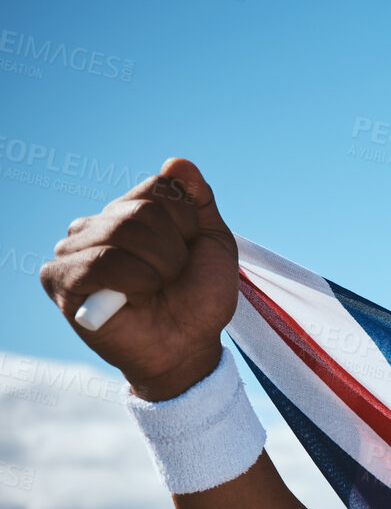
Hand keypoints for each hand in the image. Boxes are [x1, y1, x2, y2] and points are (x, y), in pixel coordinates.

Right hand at [39, 158, 238, 400]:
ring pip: (122, 231)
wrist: (188, 346)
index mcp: (128, 211)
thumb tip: (176, 162)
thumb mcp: (213, 244)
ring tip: (157, 290)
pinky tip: (137, 296)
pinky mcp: (60, 279)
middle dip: (175, 250)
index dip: (188, 224)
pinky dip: (134, 280)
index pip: (159, 187)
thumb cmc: (198, 298)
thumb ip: (196, 202)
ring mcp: (72, 249)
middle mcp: (95, 225)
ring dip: (159, 268)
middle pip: (141, 210)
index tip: (191, 254)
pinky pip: (100, 262)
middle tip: (174, 279)